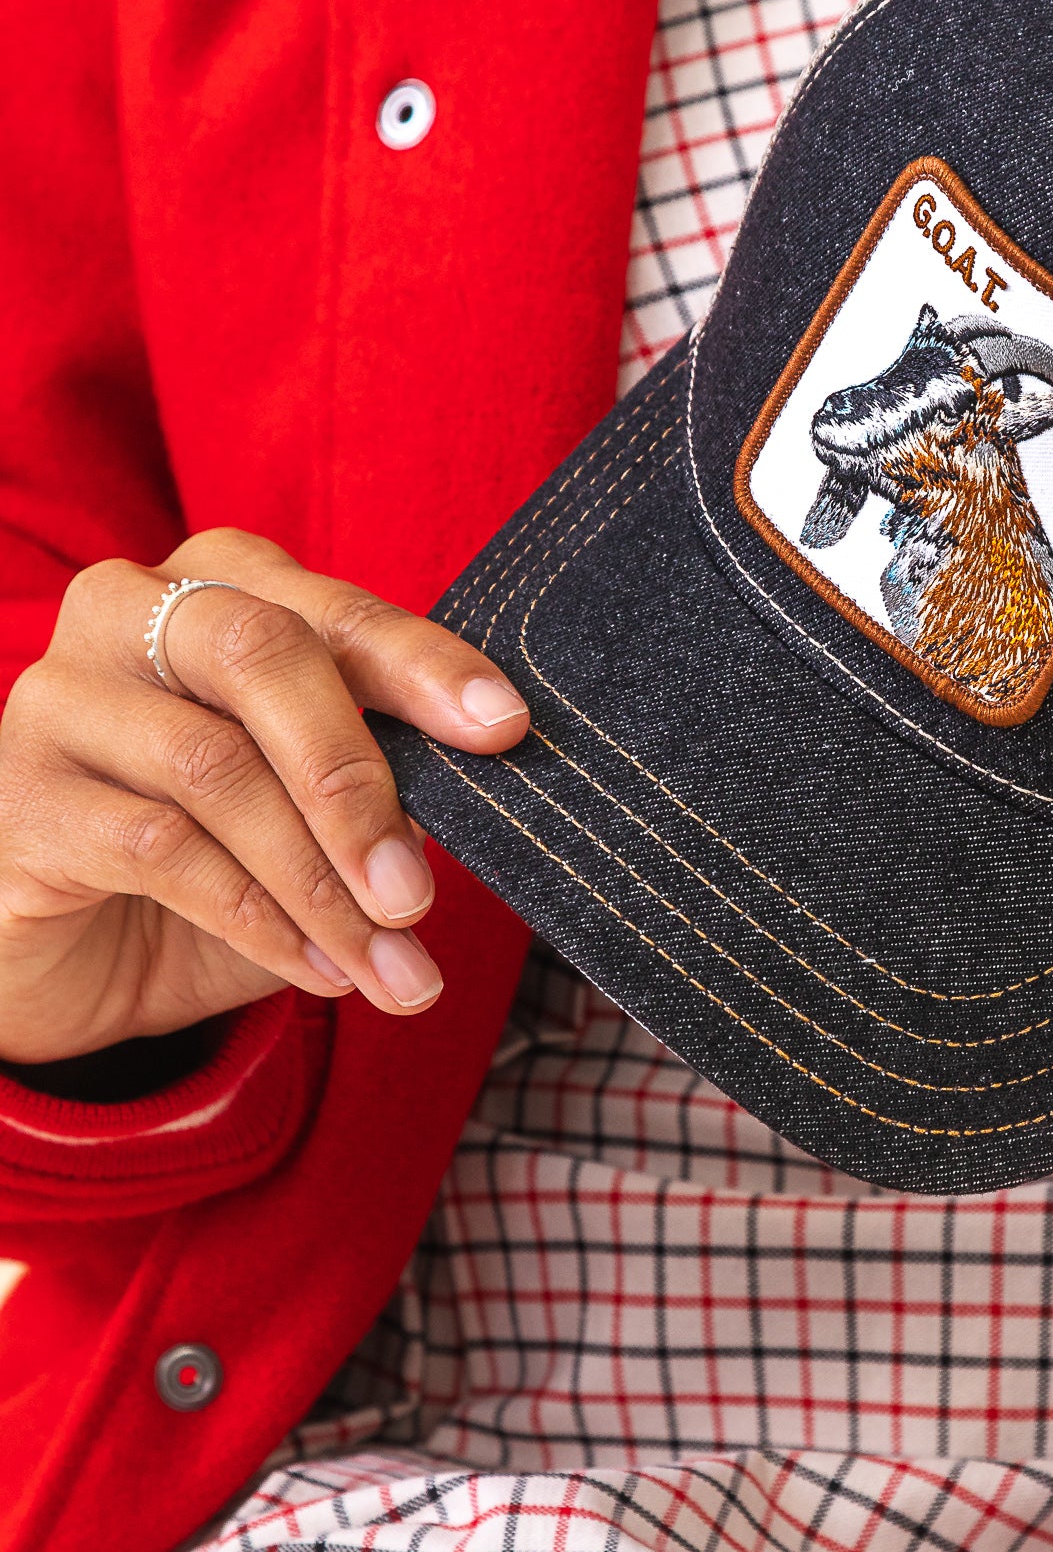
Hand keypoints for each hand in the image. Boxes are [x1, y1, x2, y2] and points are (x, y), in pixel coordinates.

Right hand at [0, 530, 528, 1065]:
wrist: (73, 951)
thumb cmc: (219, 846)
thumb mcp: (316, 803)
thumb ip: (387, 772)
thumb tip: (477, 788)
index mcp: (223, 582)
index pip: (339, 611)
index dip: (427, 667)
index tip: (505, 729)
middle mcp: (131, 612)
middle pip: (266, 655)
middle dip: (360, 777)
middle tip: (419, 888)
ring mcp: (59, 700)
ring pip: (217, 770)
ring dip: (320, 883)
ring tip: (390, 958)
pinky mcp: (20, 801)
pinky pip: (159, 850)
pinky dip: (258, 918)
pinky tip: (319, 968)